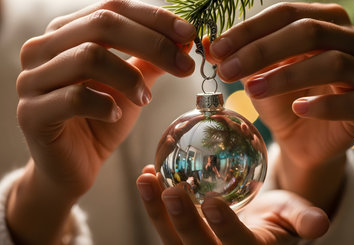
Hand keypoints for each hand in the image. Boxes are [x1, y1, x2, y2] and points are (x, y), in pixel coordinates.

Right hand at [9, 1, 194, 243]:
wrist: (74, 166)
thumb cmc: (102, 120)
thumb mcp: (131, 85)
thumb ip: (149, 60)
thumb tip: (182, 40)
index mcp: (66, 33)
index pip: (112, 8)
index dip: (154, 18)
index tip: (189, 35)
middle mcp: (43, 48)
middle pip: (102, 24)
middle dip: (153, 44)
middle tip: (184, 66)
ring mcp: (32, 79)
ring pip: (88, 56)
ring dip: (129, 77)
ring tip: (146, 98)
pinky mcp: (32, 113)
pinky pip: (75, 97)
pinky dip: (105, 104)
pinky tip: (116, 115)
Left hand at [137, 165, 329, 244]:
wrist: (254, 224)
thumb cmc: (276, 217)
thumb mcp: (293, 214)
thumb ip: (303, 218)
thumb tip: (321, 223)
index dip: (226, 229)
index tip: (213, 202)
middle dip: (185, 224)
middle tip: (173, 191)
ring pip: (174, 241)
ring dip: (158, 213)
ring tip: (146, 179)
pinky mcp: (180, 240)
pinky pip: (164, 227)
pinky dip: (152, 205)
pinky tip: (146, 177)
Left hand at [205, 2, 353, 210]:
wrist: (302, 140)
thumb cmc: (281, 99)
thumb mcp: (257, 75)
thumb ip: (238, 57)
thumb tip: (208, 44)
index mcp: (325, 21)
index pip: (286, 13)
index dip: (250, 30)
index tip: (217, 50)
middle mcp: (352, 40)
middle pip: (310, 32)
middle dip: (263, 50)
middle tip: (229, 70)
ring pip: (333, 62)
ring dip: (288, 76)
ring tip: (253, 91)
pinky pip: (353, 102)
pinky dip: (323, 104)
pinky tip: (298, 108)